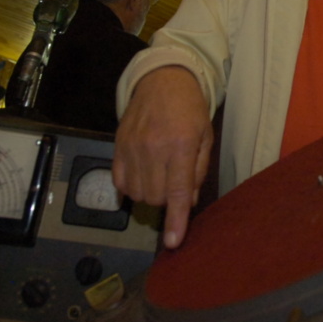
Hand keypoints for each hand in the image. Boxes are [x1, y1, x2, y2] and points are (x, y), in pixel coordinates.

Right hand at [112, 66, 212, 248]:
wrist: (162, 80)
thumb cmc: (190, 109)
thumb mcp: (205, 137)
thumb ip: (197, 171)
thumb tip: (188, 202)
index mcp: (181, 145)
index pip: (178, 192)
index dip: (176, 220)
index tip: (172, 242)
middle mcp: (154, 148)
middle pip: (155, 197)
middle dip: (166, 200)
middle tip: (174, 182)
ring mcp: (132, 147)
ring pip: (137, 194)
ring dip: (149, 194)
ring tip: (159, 175)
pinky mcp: (117, 146)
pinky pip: (119, 183)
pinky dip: (130, 188)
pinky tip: (141, 176)